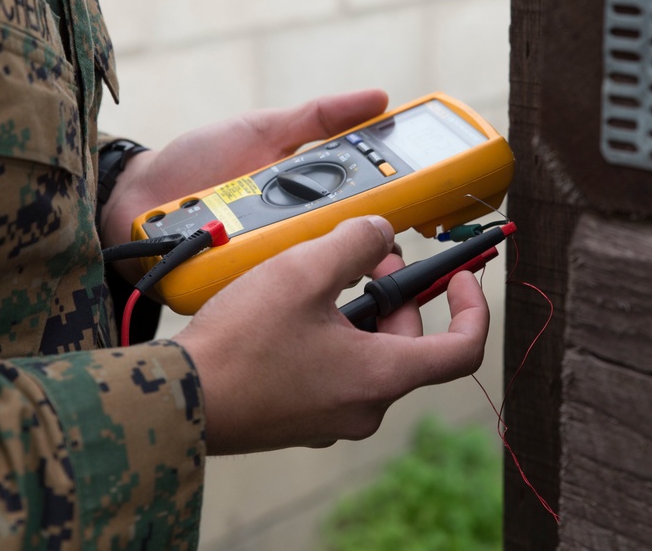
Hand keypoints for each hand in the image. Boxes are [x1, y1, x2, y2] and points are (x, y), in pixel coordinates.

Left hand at [100, 89, 389, 280]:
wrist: (136, 197)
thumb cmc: (200, 161)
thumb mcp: (264, 130)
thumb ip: (319, 117)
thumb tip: (380, 98)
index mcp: (308, 200)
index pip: (364, 206)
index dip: (395, 207)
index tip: (427, 202)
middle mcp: (294, 238)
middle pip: (343, 242)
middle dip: (367, 239)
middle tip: (383, 230)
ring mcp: (268, 265)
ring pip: (310, 268)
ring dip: (321, 259)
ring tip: (325, 243)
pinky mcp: (240, 286)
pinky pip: (267, 286)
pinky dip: (273, 278)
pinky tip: (280, 267)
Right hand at [172, 216, 488, 454]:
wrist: (178, 398)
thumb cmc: (241, 342)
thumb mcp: (304, 272)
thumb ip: (356, 241)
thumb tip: (382, 233)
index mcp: (381, 376)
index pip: (463, 349)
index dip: (473, 306)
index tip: (461, 275)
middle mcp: (365, 406)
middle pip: (408, 343)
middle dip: (394, 294)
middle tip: (363, 257)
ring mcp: (332, 418)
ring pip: (369, 355)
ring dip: (358, 313)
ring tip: (317, 281)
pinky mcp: (301, 419)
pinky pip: (335, 372)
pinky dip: (330, 337)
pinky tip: (289, 313)